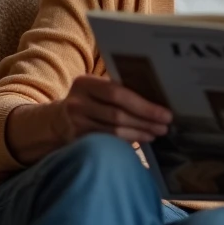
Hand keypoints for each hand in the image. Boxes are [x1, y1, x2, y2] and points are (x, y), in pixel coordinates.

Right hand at [53, 75, 172, 145]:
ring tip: (156, 133)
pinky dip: (127, 141)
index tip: (165, 113)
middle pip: (117, 114)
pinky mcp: (76, 140)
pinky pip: (107, 141)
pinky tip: (140, 140)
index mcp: (85, 83)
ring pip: (114, 131)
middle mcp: (77, 102)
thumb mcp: (96, 89)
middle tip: (165, 125)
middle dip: (145, 121)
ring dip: (139, 133)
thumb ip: (118, 90)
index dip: (144, 105)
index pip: (118, 93)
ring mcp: (75, 123)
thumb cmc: (89, 101)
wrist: (57, 120)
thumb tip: (156, 101)